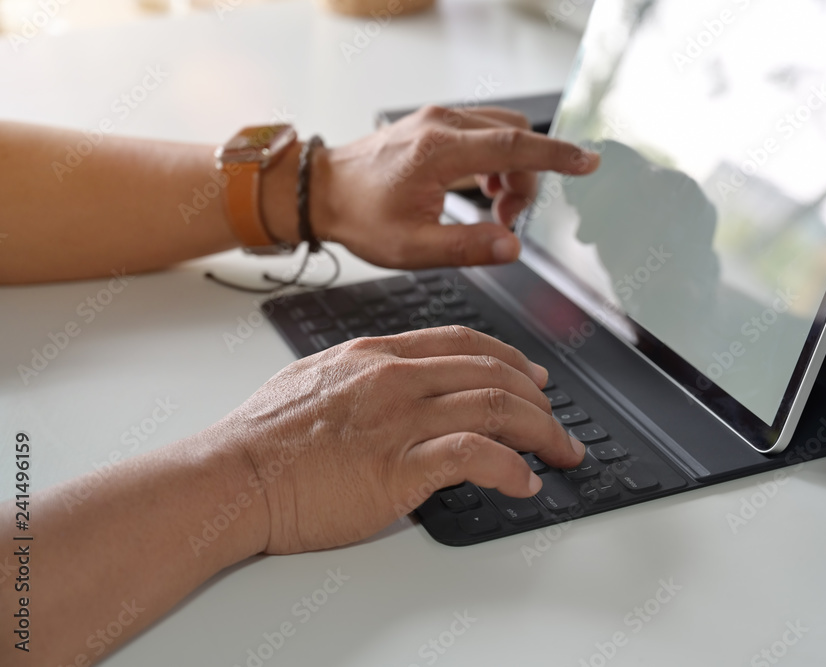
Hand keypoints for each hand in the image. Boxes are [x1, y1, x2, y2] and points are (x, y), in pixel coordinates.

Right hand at [218, 326, 585, 553]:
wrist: (231, 476)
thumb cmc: (261, 439)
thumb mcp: (315, 381)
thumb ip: (361, 377)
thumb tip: (391, 387)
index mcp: (376, 355)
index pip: (462, 342)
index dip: (509, 357)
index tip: (532, 377)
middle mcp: (396, 377)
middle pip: (492, 371)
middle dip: (539, 398)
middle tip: (557, 422)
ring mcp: (400, 418)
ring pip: (496, 406)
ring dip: (541, 432)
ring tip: (559, 453)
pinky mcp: (399, 466)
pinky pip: (476, 457)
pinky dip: (511, 468)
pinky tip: (524, 482)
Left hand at [311, 105, 599, 267]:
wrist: (322, 192)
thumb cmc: (361, 217)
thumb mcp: (413, 248)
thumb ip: (467, 248)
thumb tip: (512, 248)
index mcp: (438, 152)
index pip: (513, 146)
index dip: (556, 157)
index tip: (587, 162)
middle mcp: (440, 125)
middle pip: (514, 138)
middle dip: (527, 176)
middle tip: (508, 216)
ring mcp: (437, 119)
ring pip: (502, 131)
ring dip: (511, 168)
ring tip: (494, 205)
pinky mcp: (434, 123)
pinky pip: (484, 131)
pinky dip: (496, 158)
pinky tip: (482, 187)